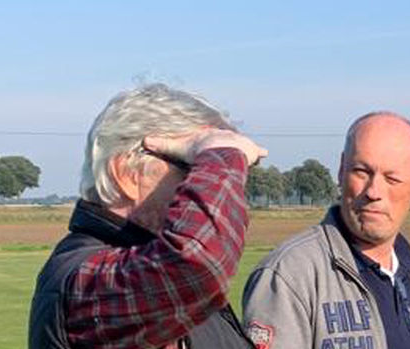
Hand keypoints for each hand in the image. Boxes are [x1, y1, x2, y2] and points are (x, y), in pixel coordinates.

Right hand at [144, 127, 267, 167]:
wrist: (217, 152)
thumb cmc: (199, 150)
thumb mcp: (179, 148)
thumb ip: (163, 146)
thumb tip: (144, 141)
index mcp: (212, 135)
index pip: (211, 137)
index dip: (212, 141)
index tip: (212, 143)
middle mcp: (226, 136)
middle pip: (227, 141)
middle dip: (228, 143)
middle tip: (229, 147)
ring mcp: (238, 142)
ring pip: (241, 146)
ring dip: (243, 149)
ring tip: (246, 151)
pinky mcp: (250, 150)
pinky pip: (256, 151)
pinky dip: (260, 152)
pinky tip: (266, 152)